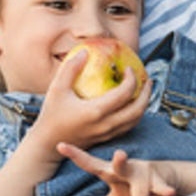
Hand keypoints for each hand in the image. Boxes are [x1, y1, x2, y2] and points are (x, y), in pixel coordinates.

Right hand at [28, 49, 152, 160]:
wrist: (47, 144)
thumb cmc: (51, 115)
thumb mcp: (56, 89)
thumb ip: (70, 69)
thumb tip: (86, 52)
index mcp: (96, 111)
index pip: (125, 93)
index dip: (132, 78)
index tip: (129, 68)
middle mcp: (106, 124)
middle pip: (138, 109)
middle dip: (147, 93)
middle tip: (148, 79)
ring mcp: (108, 133)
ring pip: (136, 120)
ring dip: (144, 104)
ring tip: (144, 90)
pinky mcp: (107, 138)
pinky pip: (129, 126)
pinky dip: (136, 113)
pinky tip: (132, 103)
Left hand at [56, 143, 176, 195]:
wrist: (165, 180)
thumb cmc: (134, 189)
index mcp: (111, 172)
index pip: (90, 163)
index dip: (76, 155)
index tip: (60, 145)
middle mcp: (127, 169)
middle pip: (119, 165)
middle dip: (119, 161)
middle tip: (119, 154)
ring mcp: (144, 174)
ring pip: (141, 184)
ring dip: (140, 186)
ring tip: (143, 182)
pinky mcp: (160, 181)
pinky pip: (161, 188)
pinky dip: (165, 191)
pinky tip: (170, 193)